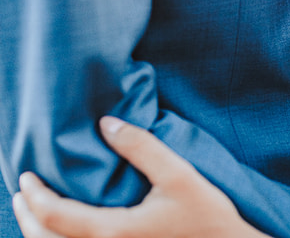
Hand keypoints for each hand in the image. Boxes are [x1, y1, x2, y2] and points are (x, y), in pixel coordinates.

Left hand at [13, 117, 264, 237]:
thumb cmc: (206, 216)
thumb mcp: (177, 173)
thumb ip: (141, 146)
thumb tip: (106, 123)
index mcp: (112, 233)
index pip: (54, 216)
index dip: (34, 195)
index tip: (26, 176)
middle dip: (28, 216)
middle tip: (22, 192)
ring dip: (40, 233)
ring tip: (35, 212)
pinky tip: (65, 230)